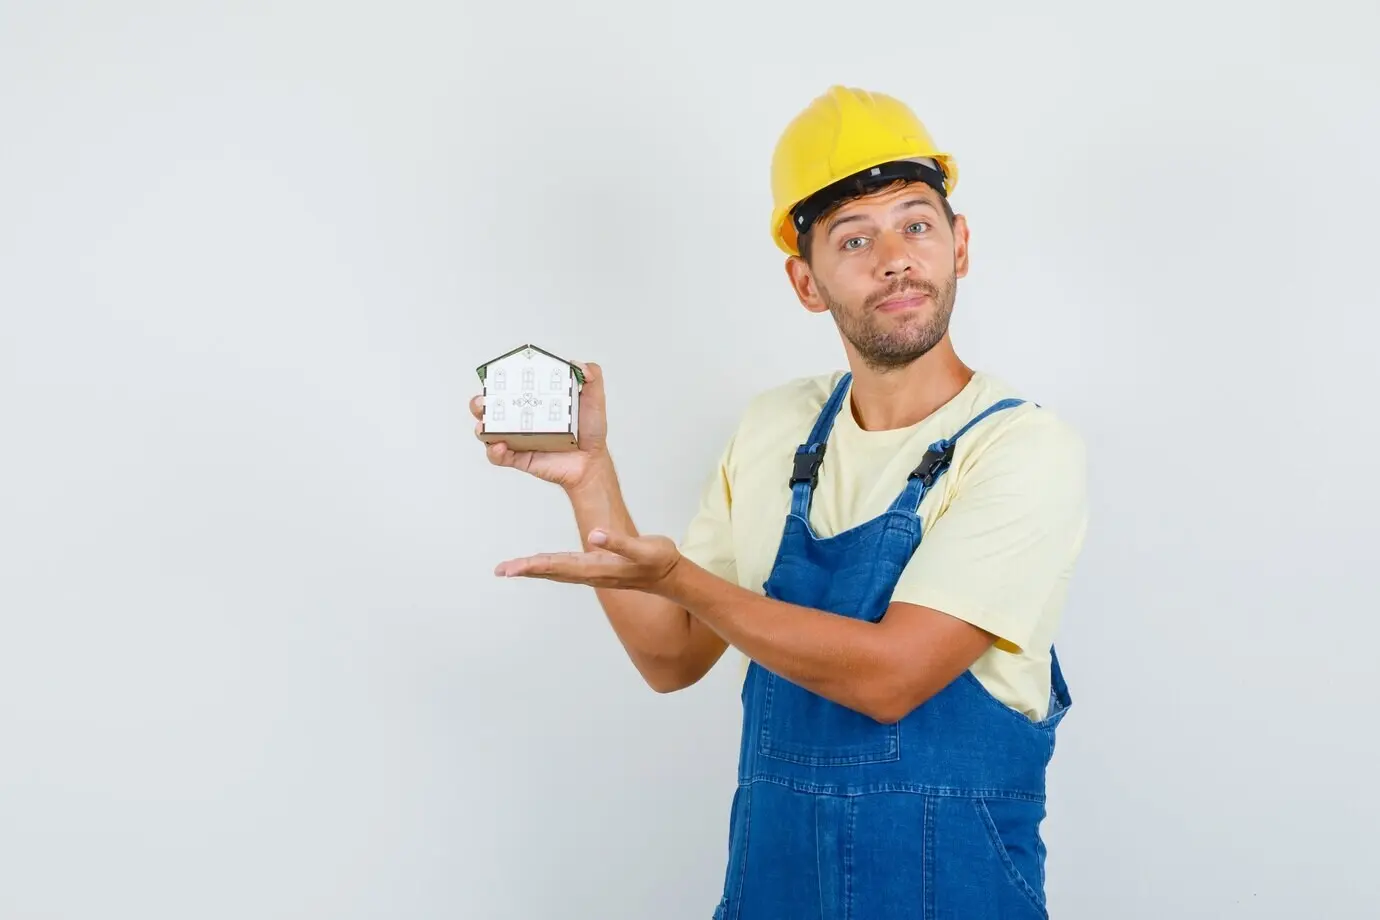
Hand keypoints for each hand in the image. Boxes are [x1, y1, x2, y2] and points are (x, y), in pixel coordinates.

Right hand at [472, 361, 609, 491]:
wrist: (592, 461)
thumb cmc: (590, 431)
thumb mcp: (594, 399)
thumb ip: (592, 377)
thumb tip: (578, 363)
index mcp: (535, 400)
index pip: (511, 386)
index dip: (499, 380)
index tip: (496, 375)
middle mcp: (522, 418)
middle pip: (491, 408)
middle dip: (480, 402)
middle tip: (483, 400)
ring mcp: (518, 439)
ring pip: (488, 432)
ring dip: (481, 427)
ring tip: (483, 425)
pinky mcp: (519, 457)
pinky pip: (499, 456)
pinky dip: (494, 452)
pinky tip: (499, 446)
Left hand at [494, 527, 683, 593]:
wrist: (669, 575)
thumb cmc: (658, 560)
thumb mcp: (642, 548)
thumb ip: (618, 542)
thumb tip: (593, 534)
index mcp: (597, 567)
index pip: (558, 566)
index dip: (533, 565)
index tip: (511, 568)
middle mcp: (590, 573)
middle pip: (551, 571)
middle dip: (525, 570)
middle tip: (500, 570)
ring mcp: (592, 573)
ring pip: (556, 571)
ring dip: (533, 569)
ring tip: (511, 568)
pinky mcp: (596, 568)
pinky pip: (565, 568)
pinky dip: (548, 565)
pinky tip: (540, 563)